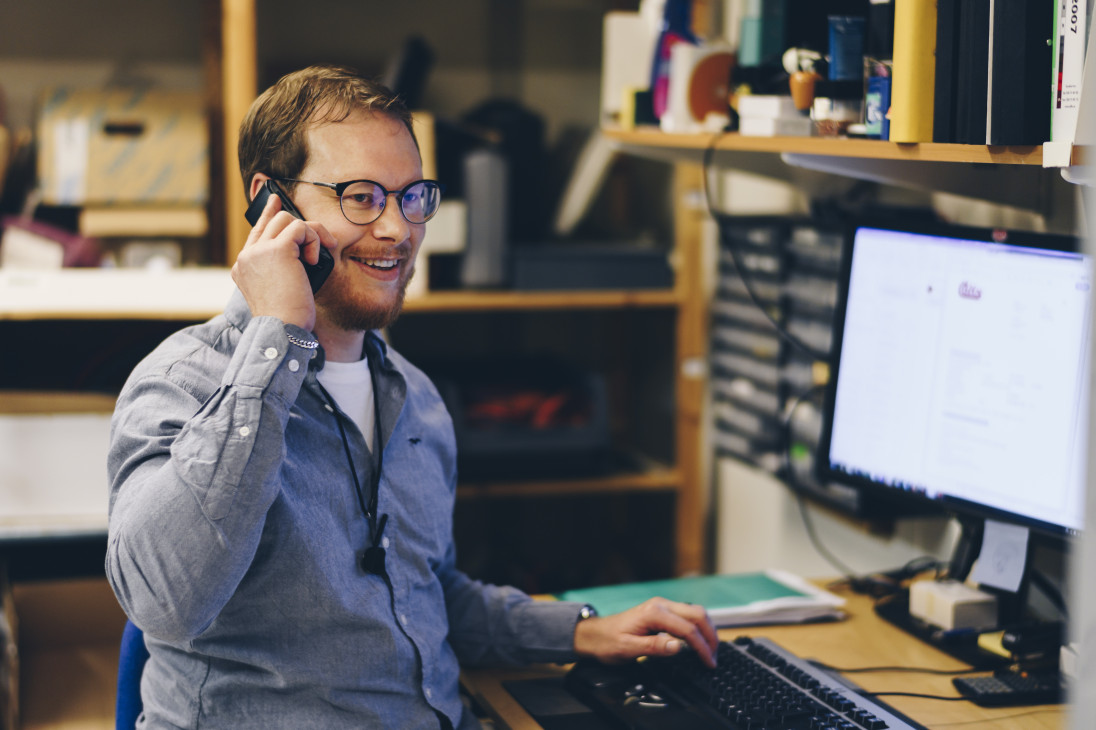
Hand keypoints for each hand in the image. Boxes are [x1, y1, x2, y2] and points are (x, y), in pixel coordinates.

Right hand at [231, 192, 336, 330]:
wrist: (282, 329)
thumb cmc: (287, 318)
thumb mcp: (279, 291)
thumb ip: (281, 270)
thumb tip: (301, 252)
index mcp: (243, 267)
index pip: (256, 232)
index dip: (268, 214)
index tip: (276, 201)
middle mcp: (246, 257)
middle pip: (275, 221)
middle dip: (303, 228)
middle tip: (322, 244)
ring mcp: (259, 251)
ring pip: (288, 220)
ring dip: (311, 235)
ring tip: (315, 259)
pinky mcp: (276, 249)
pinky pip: (301, 228)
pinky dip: (314, 241)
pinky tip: (314, 261)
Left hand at [573, 597, 718, 668]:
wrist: (595, 634)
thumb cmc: (608, 642)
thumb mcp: (628, 649)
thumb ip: (654, 647)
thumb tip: (678, 646)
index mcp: (653, 612)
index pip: (687, 628)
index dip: (701, 647)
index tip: (709, 662)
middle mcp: (660, 605)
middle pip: (697, 614)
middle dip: (710, 636)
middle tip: (715, 657)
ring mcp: (662, 606)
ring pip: (695, 612)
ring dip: (707, 630)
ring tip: (711, 651)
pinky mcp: (662, 611)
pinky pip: (687, 616)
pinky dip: (698, 627)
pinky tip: (700, 641)